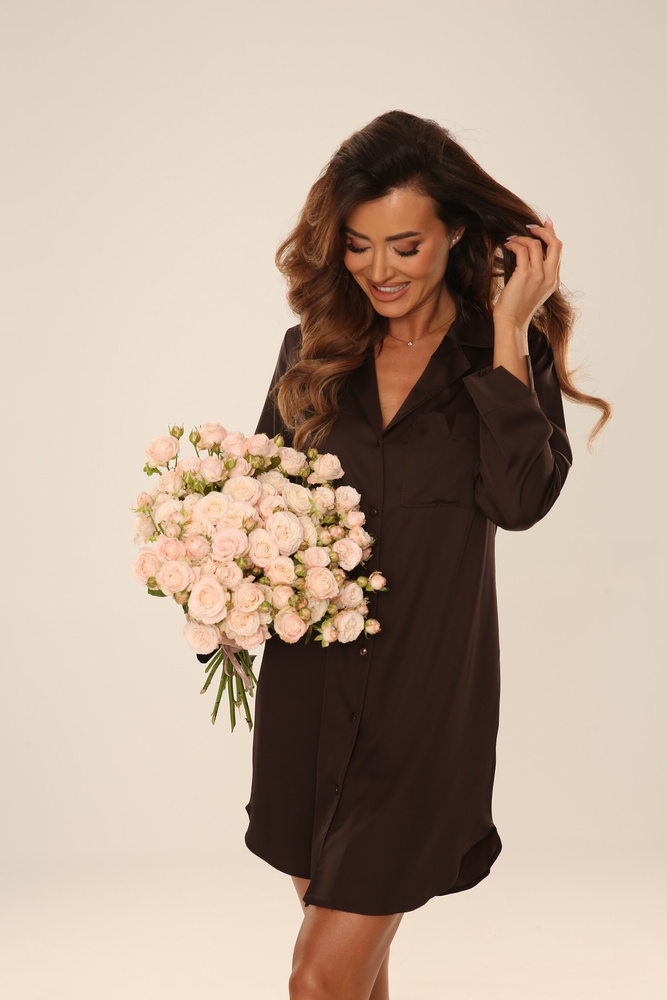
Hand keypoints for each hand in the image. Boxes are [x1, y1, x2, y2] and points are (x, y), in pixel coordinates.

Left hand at [493, 217, 561, 333]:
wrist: (511, 323)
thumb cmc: (517, 307)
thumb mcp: (532, 288)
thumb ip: (535, 272)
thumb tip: (528, 252)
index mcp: (554, 280)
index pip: (558, 250)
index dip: (551, 234)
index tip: (544, 223)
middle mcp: (550, 277)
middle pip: (556, 243)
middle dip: (543, 230)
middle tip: (529, 227)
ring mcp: (539, 276)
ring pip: (536, 244)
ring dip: (521, 238)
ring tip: (511, 241)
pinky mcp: (525, 275)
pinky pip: (522, 251)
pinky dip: (514, 245)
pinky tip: (507, 247)